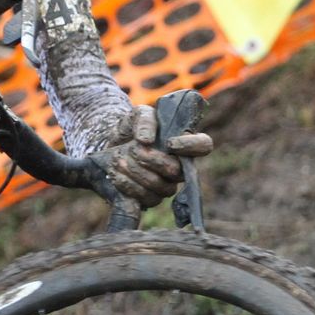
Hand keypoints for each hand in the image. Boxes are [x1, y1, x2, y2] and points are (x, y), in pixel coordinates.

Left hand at [89, 105, 212, 207]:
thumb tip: (146, 141)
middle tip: (132, 149)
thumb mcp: (136, 115)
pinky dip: (128, 185)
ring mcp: (166, 184)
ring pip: (161, 187)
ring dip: (136, 173)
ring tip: (119, 159)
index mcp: (183, 143)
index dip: (190, 146)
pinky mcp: (151, 197)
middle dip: (152, 160)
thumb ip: (144, 120)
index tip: (170, 143)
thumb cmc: (131, 129)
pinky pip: (147, 199)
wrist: (111, 146)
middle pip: (177, 172)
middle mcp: (179, 166)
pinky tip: (117, 173)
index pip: (203, 145)